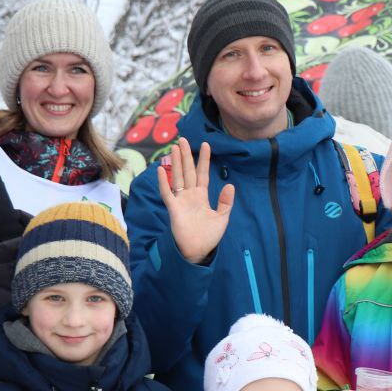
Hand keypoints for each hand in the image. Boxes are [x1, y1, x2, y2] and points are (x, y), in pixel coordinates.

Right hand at [158, 138, 234, 262]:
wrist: (198, 251)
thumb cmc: (209, 236)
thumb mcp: (222, 218)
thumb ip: (225, 202)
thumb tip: (230, 185)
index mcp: (202, 196)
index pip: (202, 174)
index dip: (204, 160)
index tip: (206, 145)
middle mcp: (190, 195)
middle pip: (187, 171)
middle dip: (186, 155)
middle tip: (182, 139)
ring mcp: (180, 201)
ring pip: (178, 177)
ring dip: (176, 163)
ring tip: (174, 147)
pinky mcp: (173, 209)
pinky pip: (167, 193)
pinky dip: (164, 182)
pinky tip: (162, 170)